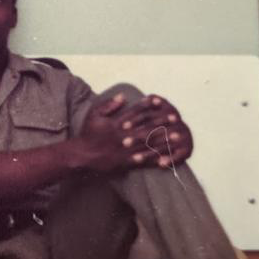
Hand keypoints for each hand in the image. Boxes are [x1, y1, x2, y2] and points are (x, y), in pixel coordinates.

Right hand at [77, 94, 192, 172]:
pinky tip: (166, 157)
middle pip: (146, 127)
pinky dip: (154, 159)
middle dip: (162, 123)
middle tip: (176, 118)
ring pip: (148, 144)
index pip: (135, 112)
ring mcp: (125, 149)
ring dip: (164, 140)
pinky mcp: (125, 162)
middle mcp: (123, 135)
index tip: (161, 102)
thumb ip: (108, 105)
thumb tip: (122, 96)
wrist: (81, 156)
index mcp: (117, 123)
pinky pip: (142, 160)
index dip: (149, 106)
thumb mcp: (94, 115)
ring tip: (177, 137)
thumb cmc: (87, 134)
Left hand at [129, 95, 192, 168]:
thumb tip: (124, 97)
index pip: (150, 113)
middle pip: (156, 129)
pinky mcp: (188, 149)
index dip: (136, 119)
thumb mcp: (154, 109)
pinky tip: (159, 164)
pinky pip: (179, 155)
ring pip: (164, 144)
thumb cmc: (158, 121)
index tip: (123, 126)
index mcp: (168, 108)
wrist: (181, 136)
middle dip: (139, 137)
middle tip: (125, 143)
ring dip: (150, 152)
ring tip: (135, 158)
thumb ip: (142, 105)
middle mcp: (177, 121)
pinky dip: (170, 159)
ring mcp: (184, 135)